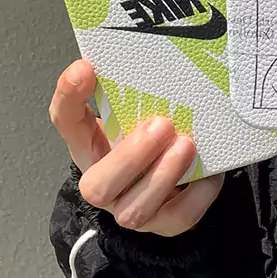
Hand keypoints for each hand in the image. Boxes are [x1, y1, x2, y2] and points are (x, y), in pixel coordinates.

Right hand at [50, 60, 223, 235]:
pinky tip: (211, 172)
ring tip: (186, 144)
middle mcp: (103, 184)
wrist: (159, 178)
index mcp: (88, 146)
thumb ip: (126, 87)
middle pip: (98, 186)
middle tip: (160, 125)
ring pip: (136, 210)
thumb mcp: (130, 109)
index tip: (86, 68)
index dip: (69, 97)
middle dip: (131, 157)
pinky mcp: (165, 225)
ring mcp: (131, 209)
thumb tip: (139, 53)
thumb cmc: (142, 134)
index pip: (65, 121)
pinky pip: (180, 218)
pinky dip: (198, 195)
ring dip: (163, 177)